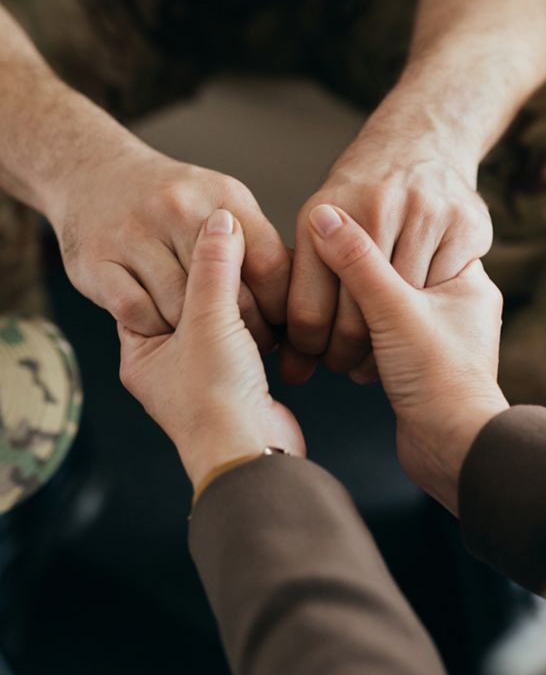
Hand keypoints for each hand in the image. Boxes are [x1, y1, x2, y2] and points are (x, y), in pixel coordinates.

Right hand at [48, 143, 290, 344]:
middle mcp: (180, 210)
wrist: (91, 173)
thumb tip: (300, 290)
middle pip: (230, 296)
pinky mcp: (99, 263)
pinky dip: (154, 327)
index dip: (281, 308)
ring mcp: (135, 235)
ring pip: (182, 311)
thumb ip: (256, 242)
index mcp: (224, 198)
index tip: (282, 327)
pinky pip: (138, 314)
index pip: (271, 267)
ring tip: (206, 338)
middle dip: (246, 329)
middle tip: (248, 343)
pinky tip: (163, 326)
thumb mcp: (221, 202)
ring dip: (196, 334)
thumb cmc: (167, 200)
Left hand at [118, 209, 304, 488]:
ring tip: (257, 273)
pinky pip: (246, 338)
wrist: (253, 454)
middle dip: (213, 276)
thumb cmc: (216, 400)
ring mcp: (205, 374)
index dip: (172, 258)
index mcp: (142, 352)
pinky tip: (274, 304)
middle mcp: (169, 364)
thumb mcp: (209, 320)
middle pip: (188, 301)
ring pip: (221, 319)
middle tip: (232, 243)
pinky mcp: (240, 380)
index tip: (195, 229)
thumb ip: (214, 267)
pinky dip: (260, 322)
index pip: (148, 289)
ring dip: (241, 299)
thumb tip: (221, 219)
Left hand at [286, 97, 491, 381]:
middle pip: (357, 320)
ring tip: (378, 352)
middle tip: (345, 365)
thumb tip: (292, 366)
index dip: (309, 348)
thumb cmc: (363, 196)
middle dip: (347, 355)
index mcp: (324, 214)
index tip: (312, 358)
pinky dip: (429, 315)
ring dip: (390, 345)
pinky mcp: (466, 224)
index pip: (309, 311)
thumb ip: (304, 284)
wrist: (423, 140)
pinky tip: (417, 323)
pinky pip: (443, 292)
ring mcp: (426, 214)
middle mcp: (375, 209)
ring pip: (404, 312)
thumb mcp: (319, 222)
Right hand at [308, 204, 507, 511]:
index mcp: (467, 280)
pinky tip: (339, 347)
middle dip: (356, 286)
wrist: (454, 451)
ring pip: (383, 309)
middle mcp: (457, 305)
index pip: (412, 239)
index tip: (331, 238)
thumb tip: (324, 216)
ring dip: (353, 318)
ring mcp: (437, 337)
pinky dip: (358, 341)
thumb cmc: (439, 379)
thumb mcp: (393, 309)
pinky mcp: (417, 365)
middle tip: (324, 283)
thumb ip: (357, 262)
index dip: (369, 238)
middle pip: (394, 274)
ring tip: (329, 326)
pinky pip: (379, 338)